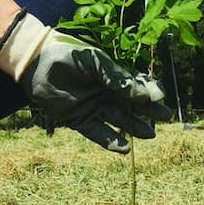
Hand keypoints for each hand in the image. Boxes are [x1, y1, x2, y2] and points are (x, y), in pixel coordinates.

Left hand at [0, 10, 171, 152]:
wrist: (37, 61)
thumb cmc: (69, 55)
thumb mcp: (97, 63)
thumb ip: (119, 79)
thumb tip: (146, 94)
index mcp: (112, 76)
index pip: (136, 85)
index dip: (150, 91)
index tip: (161, 97)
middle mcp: (105, 92)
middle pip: (132, 105)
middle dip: (149, 111)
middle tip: (165, 117)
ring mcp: (93, 107)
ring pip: (118, 120)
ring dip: (133, 128)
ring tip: (149, 134)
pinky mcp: (78, 119)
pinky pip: (97, 133)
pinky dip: (110, 141)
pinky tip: (123, 149)